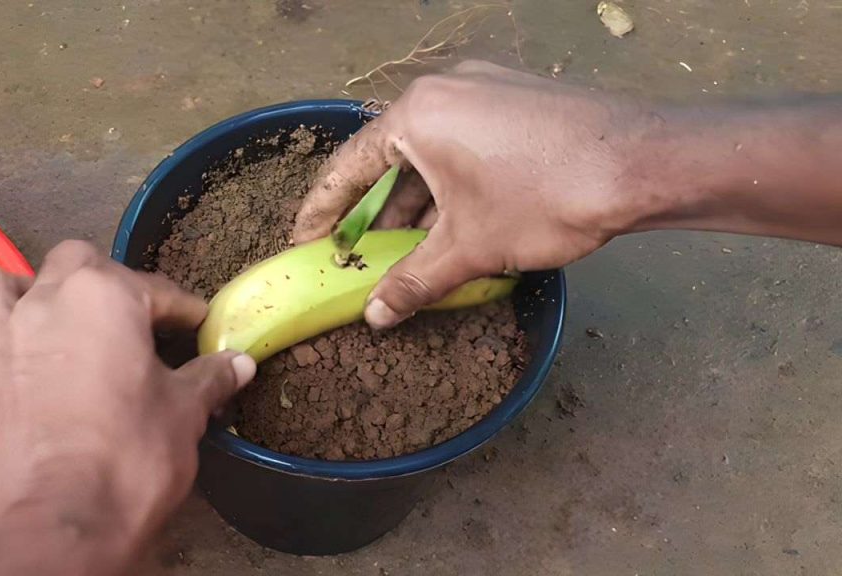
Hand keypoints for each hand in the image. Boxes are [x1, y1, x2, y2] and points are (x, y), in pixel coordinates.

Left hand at [0, 241, 254, 574]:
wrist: (61, 521)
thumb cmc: (132, 456)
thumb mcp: (185, 413)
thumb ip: (210, 378)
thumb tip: (239, 363)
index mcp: (106, 297)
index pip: (156, 289)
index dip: (183, 309)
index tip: (198, 327)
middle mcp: (46, 302)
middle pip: (74, 262)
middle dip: (105, 279)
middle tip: (130, 319)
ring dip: (20, 290)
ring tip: (47, 316)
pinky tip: (3, 360)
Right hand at [294, 61, 656, 327]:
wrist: (644, 163)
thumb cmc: (544, 197)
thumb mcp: (470, 247)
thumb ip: (414, 281)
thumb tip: (377, 316)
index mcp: (417, 115)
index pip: (349, 166)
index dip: (324, 211)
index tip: (306, 241)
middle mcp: (445, 90)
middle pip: (391, 158)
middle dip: (377, 213)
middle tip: (360, 255)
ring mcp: (486, 89)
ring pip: (434, 153)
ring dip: (418, 203)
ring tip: (409, 252)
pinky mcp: (519, 101)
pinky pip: (467, 144)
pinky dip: (453, 184)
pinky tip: (457, 223)